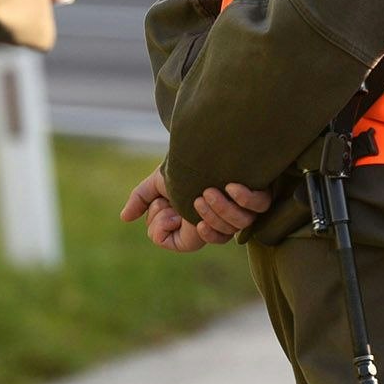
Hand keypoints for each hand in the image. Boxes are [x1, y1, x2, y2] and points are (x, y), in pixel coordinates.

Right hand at [117, 169, 272, 252]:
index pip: (183, 242)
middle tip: (193, 198)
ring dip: (220, 211)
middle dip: (202, 218)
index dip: (170, 232)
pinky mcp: (259, 192)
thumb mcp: (159, 182)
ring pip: (237, 224)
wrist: (203, 142)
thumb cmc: (184, 163)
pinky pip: (259, 207)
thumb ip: (142, 199)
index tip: (168, 212)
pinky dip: (245, 199)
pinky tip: (231, 185)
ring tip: (207, 192)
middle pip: (215, 235)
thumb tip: (124, 217)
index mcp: (196, 220)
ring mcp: (241, 207)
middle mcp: (220, 219)